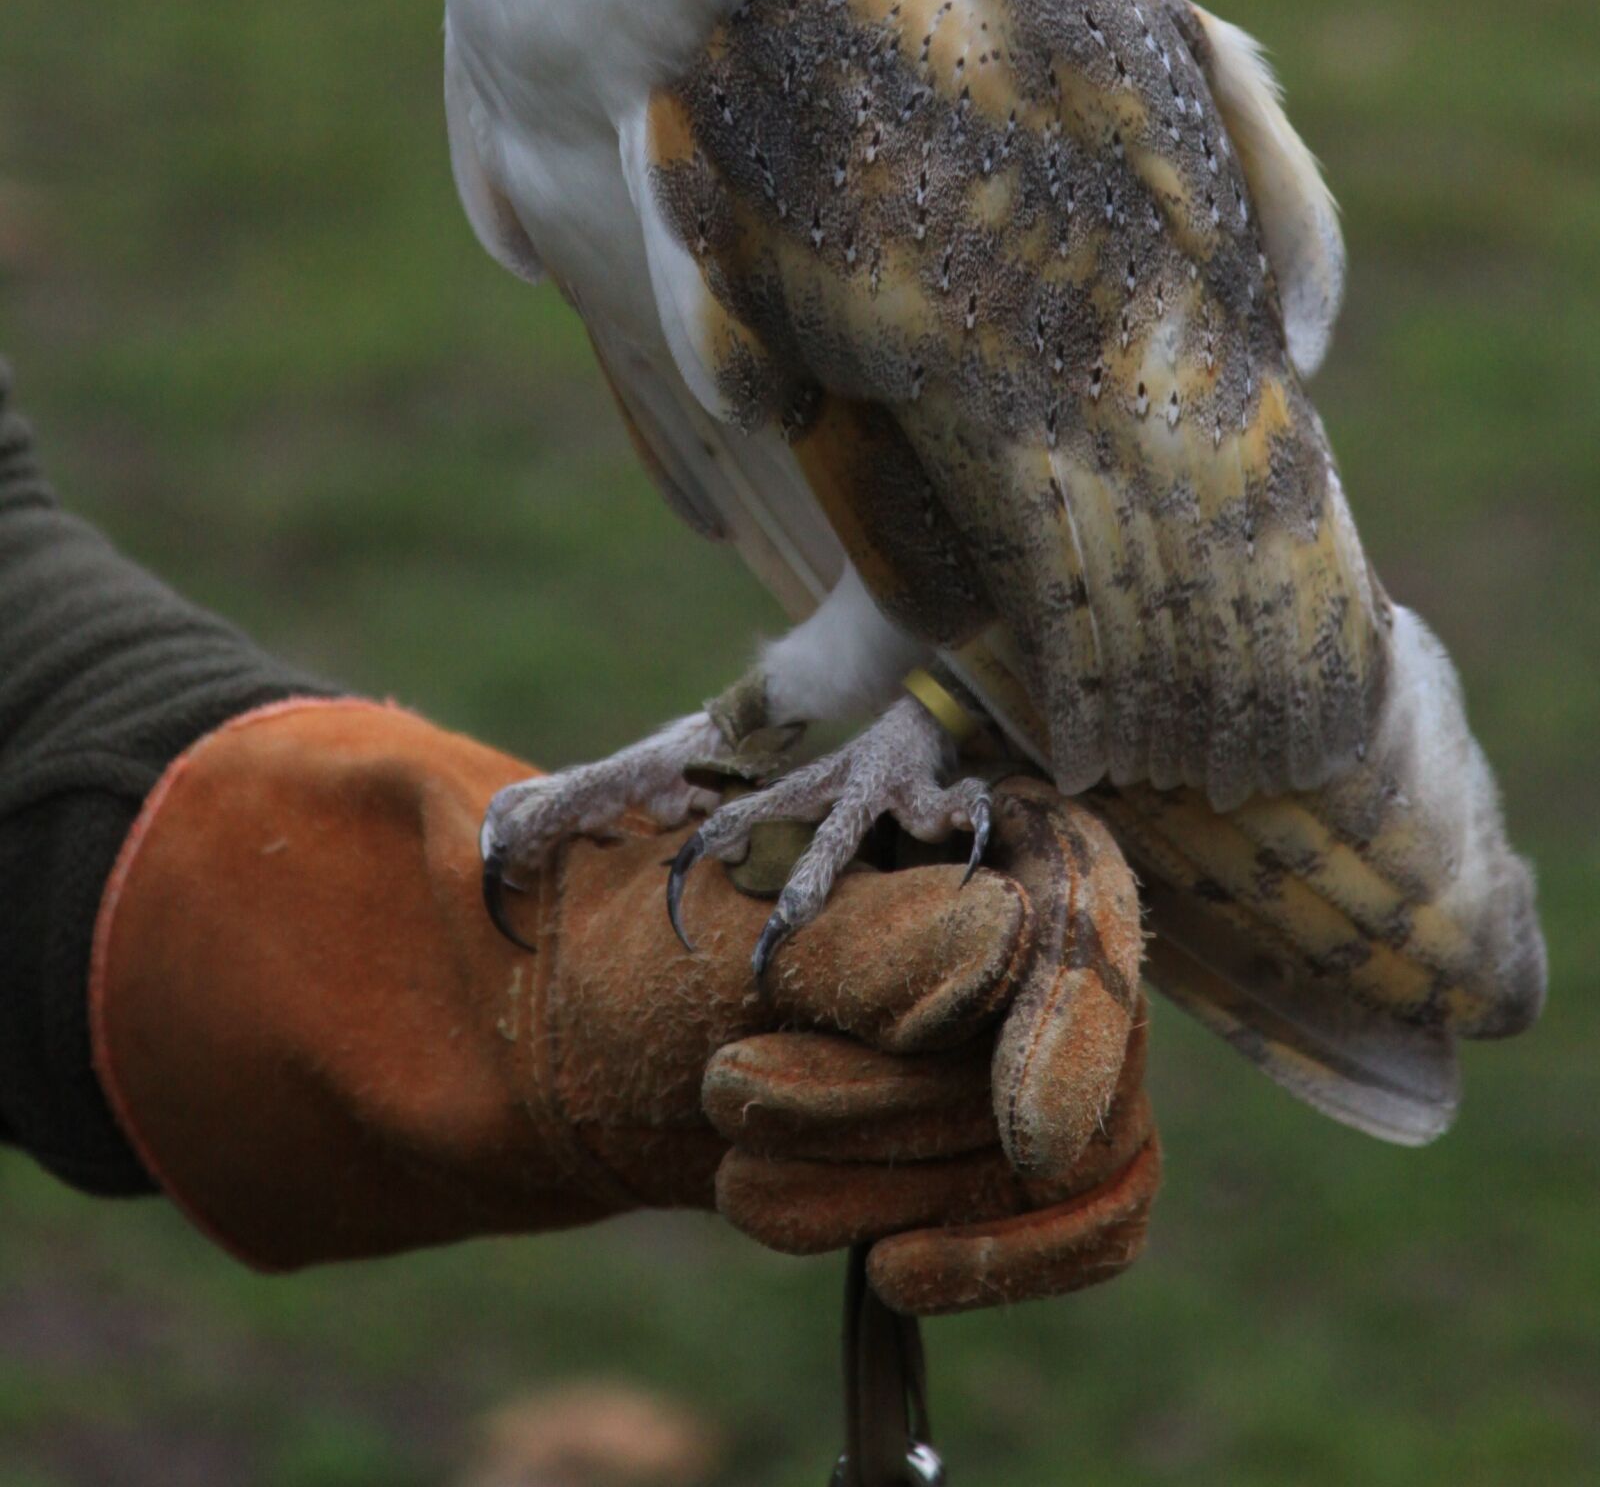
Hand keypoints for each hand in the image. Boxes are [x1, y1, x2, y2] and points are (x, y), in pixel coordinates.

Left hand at [93, 702, 1157, 1302]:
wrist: (500, 985)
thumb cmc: (573, 892)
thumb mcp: (658, 857)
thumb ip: (801, 879)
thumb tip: (975, 954)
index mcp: (949, 813)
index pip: (1089, 913)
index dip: (1074, 1013)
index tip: (1008, 1114)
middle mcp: (998, 911)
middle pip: (1074, 1058)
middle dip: (912, 1112)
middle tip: (734, 1113)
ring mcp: (992, 1031)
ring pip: (1068, 1163)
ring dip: (904, 1185)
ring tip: (736, 1159)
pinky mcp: (968, 1142)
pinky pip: (1055, 1226)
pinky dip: (990, 1262)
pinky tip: (873, 1267)